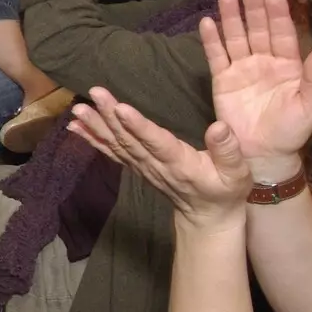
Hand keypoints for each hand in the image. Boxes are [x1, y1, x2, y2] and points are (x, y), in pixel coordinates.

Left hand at [70, 87, 249, 232]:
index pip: (156, 143)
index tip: (121, 108)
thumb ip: (228, 150)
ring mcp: (142, 167)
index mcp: (180, 163)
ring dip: (96, 126)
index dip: (138, 126)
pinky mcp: (135, 166)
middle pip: (129, 139)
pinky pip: (111, 152)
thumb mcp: (237, 174)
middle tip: (94, 94)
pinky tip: (74, 127)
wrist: (207, 217)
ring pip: (116, 144)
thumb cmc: (225, 191)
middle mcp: (155, 165)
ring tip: (77, 109)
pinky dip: (91, 139)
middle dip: (110, 116)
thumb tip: (218, 126)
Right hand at [199, 0, 311, 183]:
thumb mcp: (310, 107)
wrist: (262, 154)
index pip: (283, 35)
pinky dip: (211, 39)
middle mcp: (264, 62)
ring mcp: (242, 69)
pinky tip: (207, 22)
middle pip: (257, 30)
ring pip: (235, 37)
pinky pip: (216, 56)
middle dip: (252, 8)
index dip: (278, 15)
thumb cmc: (291, 131)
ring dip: (230, 17)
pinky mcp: (222, 80)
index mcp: (288, 66)